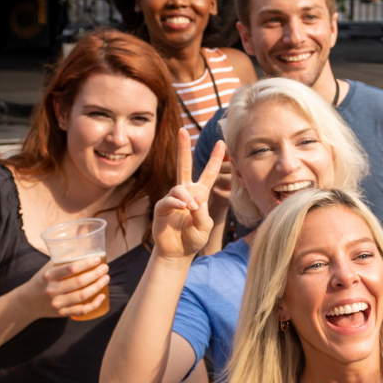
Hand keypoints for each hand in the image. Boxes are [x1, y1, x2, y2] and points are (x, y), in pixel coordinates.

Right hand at [32, 253, 108, 319]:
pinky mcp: (62, 313)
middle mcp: (52, 290)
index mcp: (48, 276)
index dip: (86, 263)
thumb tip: (82, 249)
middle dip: (95, 274)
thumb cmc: (41, 281)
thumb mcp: (47, 269)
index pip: (70, 268)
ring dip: (97, 287)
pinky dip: (94, 304)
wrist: (28, 303)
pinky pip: (81, 310)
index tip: (97, 259)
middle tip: (105, 268)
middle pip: (79, 282)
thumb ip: (62, 260)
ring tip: (106, 278)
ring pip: (82, 296)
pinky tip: (102, 296)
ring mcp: (57, 303)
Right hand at [150, 135, 225, 259]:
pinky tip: (182, 207)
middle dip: (183, 148)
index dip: (215, 158)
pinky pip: (169, 200)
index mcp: (200, 194)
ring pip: (179, 188)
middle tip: (182, 130)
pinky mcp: (162, 207)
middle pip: (184, 165)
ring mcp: (173, 199)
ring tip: (192, 209)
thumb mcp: (205, 227)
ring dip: (187, 197)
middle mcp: (186, 192)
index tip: (221, 142)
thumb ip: (202, 214)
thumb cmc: (194, 238)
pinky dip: (176, 203)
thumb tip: (193, 201)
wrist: (178, 252)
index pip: (208, 173)